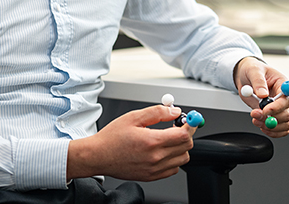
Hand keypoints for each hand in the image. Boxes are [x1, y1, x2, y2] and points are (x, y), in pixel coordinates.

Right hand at [67, 104, 196, 181]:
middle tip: (177, 127)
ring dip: (181, 147)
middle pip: (186, 147)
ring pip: (182, 159)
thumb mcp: (133, 117)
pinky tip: (163, 151)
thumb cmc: (112, 137)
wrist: (98, 156)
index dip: (190, 125)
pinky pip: (173, 169)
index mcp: (151, 141)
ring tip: (168, 139)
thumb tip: (175, 111)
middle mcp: (155, 158)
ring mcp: (154, 169)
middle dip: (186, 134)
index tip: (189, 120)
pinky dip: (173, 159)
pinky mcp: (151, 177)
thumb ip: (157, 112)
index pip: (184, 135)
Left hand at [234, 57, 288, 137]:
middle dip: (271, 118)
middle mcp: (284, 98)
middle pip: (286, 114)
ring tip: (255, 120)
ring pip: (284, 124)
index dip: (277, 107)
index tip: (265, 110)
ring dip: (270, 126)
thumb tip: (263, 94)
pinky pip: (280, 129)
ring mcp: (279, 108)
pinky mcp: (273, 116)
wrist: (246, 77)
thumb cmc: (253, 70)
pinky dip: (271, 131)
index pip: (286, 98)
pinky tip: (261, 125)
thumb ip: (258, 81)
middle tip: (255, 114)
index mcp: (283, 85)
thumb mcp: (254, 71)